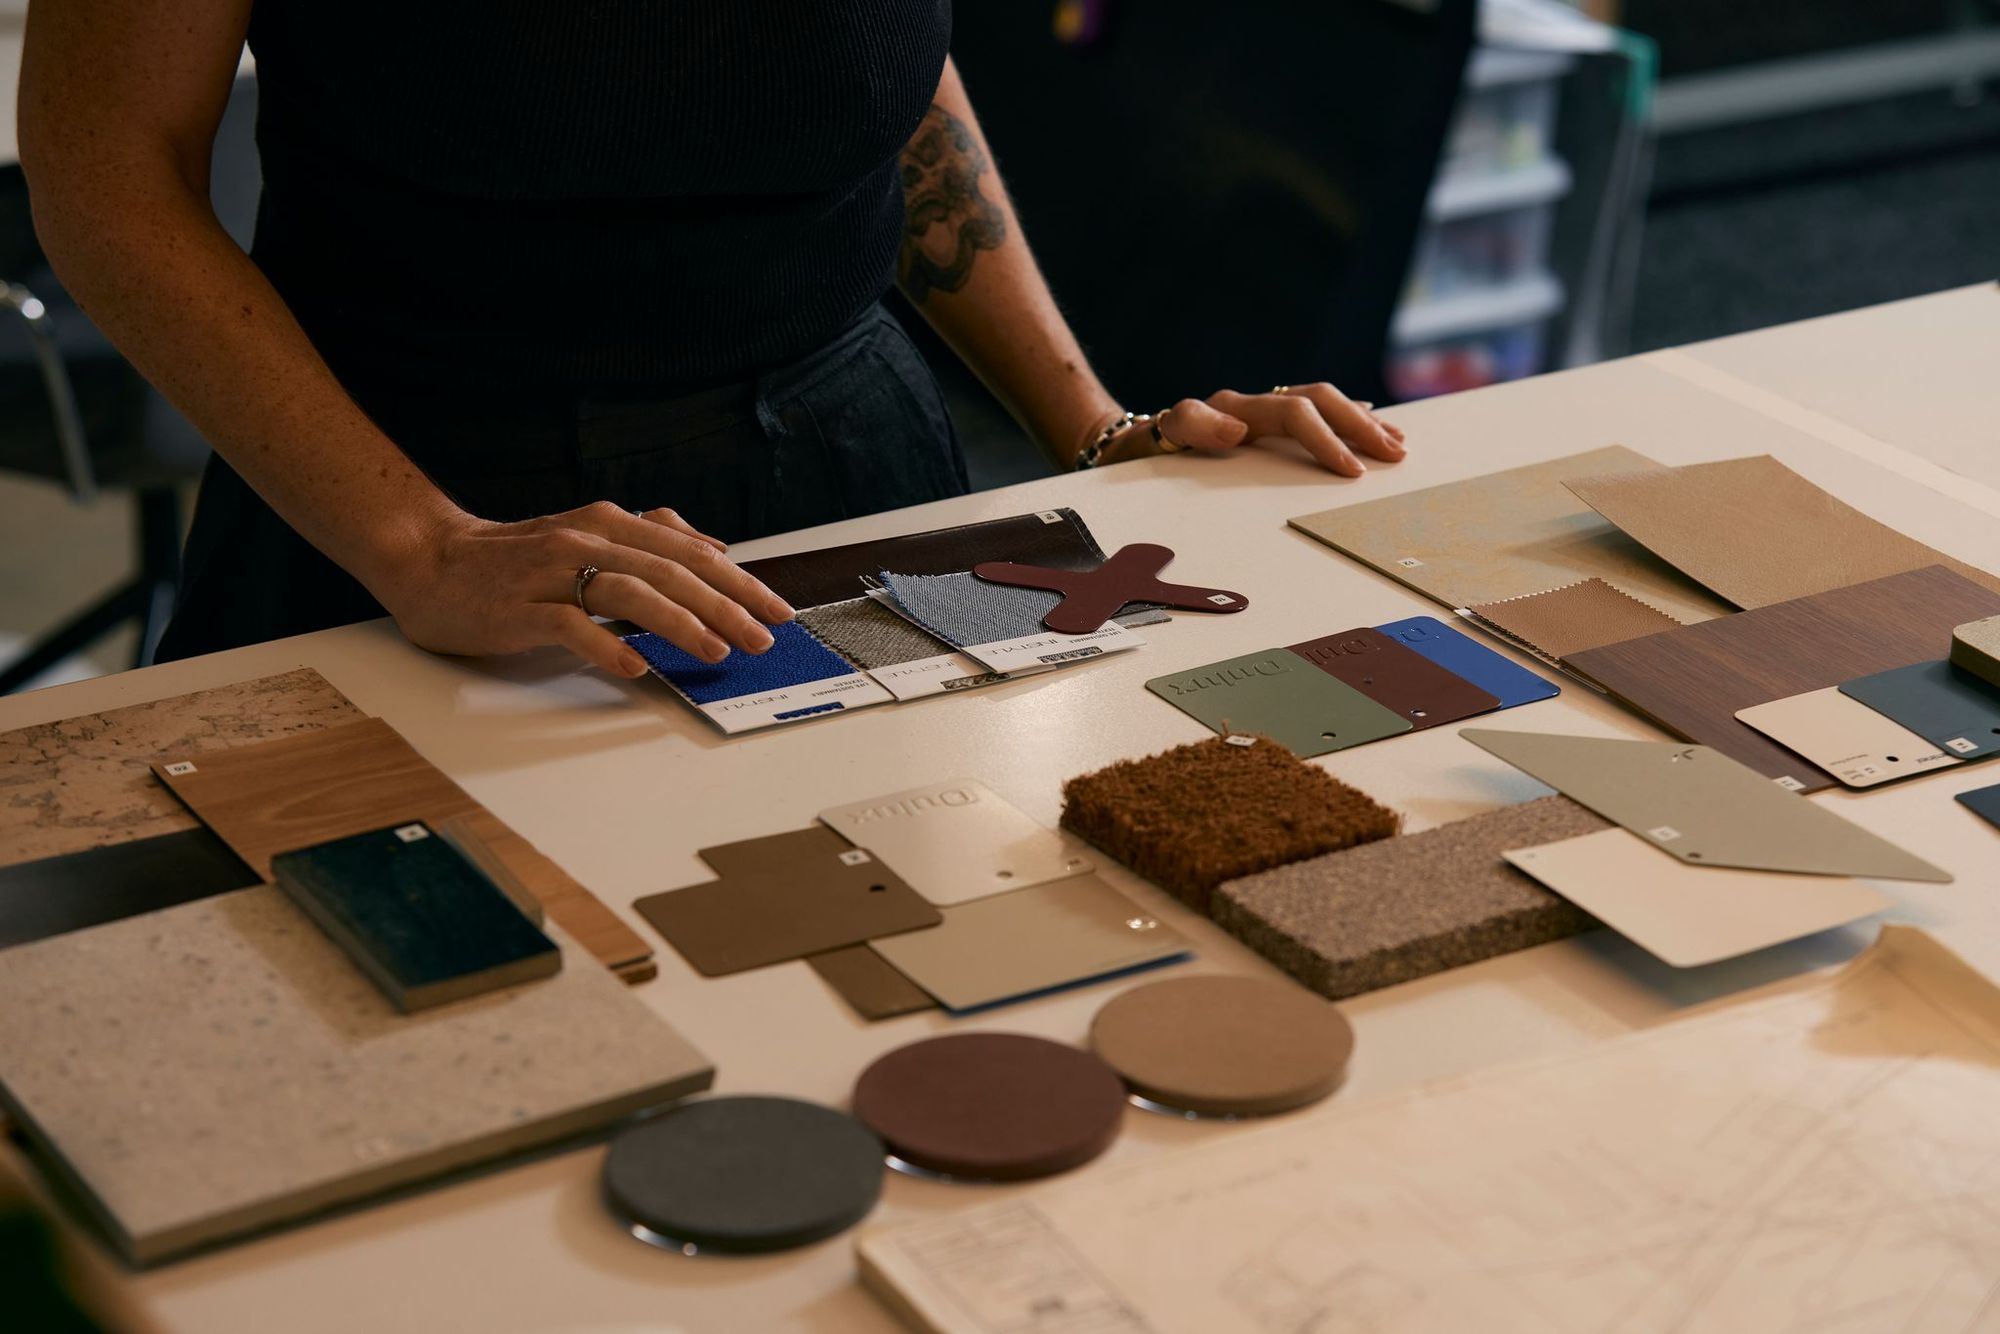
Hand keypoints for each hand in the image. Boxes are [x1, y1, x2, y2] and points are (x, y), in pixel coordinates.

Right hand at [380, 501, 794, 677]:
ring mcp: (550, 574)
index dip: (738, 583)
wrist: (429, 561)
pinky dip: (604, 647)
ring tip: (714, 652)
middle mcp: (585, 541)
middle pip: (668, 572)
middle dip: (723, 607)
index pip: (688, 553)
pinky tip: (634, 668)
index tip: (777, 610)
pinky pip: (568, 626)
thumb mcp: (589, 539)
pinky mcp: (519, 609)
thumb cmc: (515, 561)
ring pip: (627, 593)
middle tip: (760, 639)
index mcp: (609, 524)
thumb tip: (714, 549)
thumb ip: (649, 541)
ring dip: (677, 624)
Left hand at [1089, 383, 1406, 476]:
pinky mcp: (1265, 419)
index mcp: (1234, 408)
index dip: (1326, 439)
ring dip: (1362, 421)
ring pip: (1324, 402)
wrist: (1130, 443)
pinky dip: (1348, 418)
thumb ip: (1190, 426)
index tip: (1352, 471)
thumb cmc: (1144, 450)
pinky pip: (1316, 412)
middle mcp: (1252, 403)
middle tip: (1391, 454)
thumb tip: (1237, 427)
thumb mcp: (1157, 439)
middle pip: (1319, 400)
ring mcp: (1261, 409)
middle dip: (1358, 426)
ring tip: (1396, 443)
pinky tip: (1374, 426)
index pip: (1295, 413)